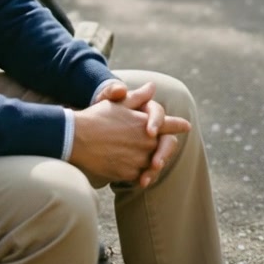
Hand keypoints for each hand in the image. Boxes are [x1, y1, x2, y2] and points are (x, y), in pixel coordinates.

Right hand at [70, 80, 190, 187]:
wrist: (76, 139)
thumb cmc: (96, 117)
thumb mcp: (116, 103)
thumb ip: (137, 97)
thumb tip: (152, 87)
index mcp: (144, 123)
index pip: (169, 124)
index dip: (178, 124)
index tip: (186, 125)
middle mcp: (146, 142)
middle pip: (162, 148)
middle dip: (161, 149)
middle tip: (156, 150)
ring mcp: (139, 160)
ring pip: (151, 163)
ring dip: (148, 161)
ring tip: (134, 158)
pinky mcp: (129, 174)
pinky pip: (140, 175)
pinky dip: (137, 172)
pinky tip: (126, 165)